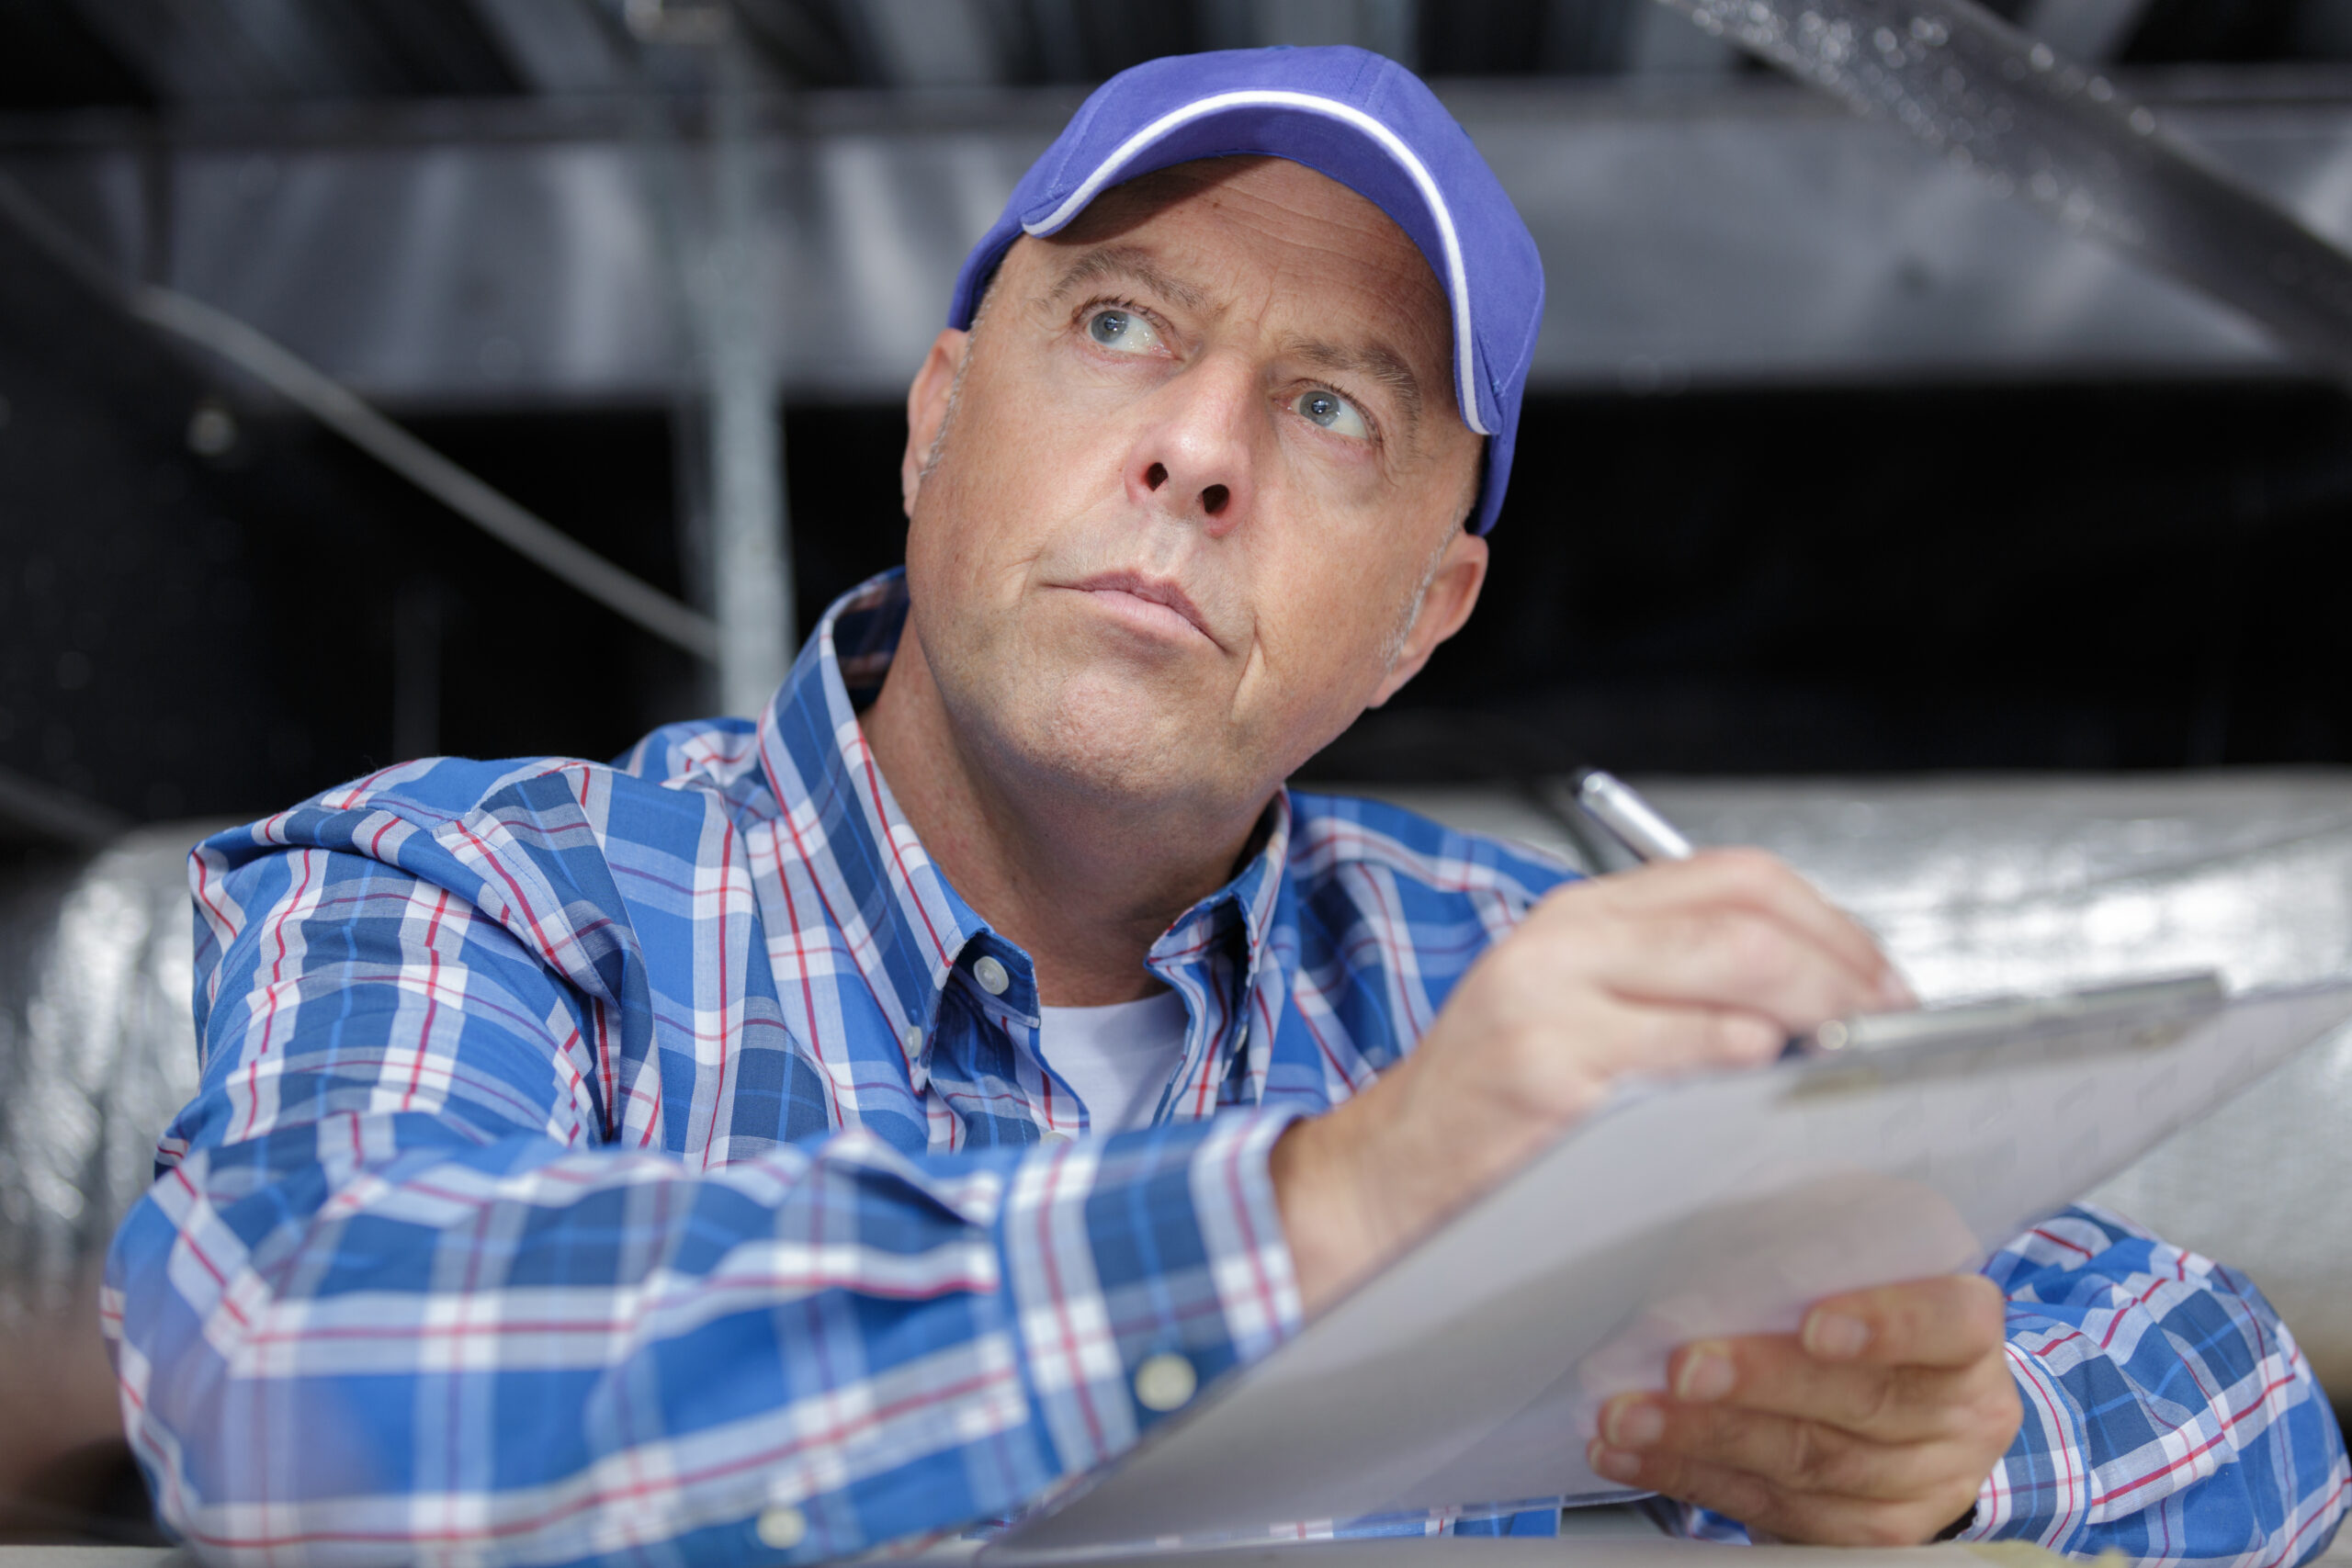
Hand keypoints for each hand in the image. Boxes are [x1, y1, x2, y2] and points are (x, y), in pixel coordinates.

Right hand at [1273, 849, 1912, 1308]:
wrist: (1381, 1185)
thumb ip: (1674, 990)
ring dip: (1821, 1012)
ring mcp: (1552, 1002)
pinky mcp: (1551, 1071)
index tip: (1883, 983)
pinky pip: (1689, 1050)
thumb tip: (1818, 1001)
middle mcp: (1563, 940)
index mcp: (1577, 918)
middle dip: (1848, 969)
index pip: (1736, 878)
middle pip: (1750, 915)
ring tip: (1852, 1059)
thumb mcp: (1574, 1018)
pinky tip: (1774, 1088)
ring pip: (1735, 967)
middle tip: (1893, 1027)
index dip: (1832, 925)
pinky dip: (1752, 1061)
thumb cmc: (1489, 1119)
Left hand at [1587, 1275, 2022, 1545]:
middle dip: (1761, 1384)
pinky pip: (1774, 1511)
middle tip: (1683, 1367)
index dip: (1887, 1324)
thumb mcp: (1860, 1260)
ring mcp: (1919, 1486)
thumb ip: (1815, 1240)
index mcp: (1968, 1336)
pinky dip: (1692, 1477)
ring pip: (1808, 1467)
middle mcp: (1960, 1418)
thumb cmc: (1864, 1307)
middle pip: (1863, 1405)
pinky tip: (1633, 1454)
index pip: (1950, 1325)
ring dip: (1703, 1439)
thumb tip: (1723, 1215)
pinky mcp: (1866, 1535)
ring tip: (1627, 1414)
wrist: (1912, 1408)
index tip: (1813, 1323)